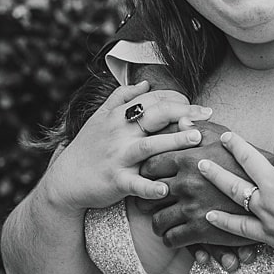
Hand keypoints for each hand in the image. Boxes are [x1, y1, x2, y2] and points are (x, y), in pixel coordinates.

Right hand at [35, 81, 212, 213]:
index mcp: (118, 116)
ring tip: (197, 139)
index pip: (152, 100)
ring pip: (148, 146)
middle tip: (207, 115)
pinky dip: (149, 187)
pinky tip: (166, 189)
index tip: (198, 106)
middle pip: (153, 116)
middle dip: (182, 113)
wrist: (65, 180)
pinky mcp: (115, 181)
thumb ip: (122, 98)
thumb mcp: (100, 118)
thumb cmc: (88, 148)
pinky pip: (135, 184)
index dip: (177, 100)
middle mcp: (119, 133)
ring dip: (173, 142)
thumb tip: (146, 84)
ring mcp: (117, 157)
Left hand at [132, 120, 266, 256]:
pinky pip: (172, 239)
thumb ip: (199, 128)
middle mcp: (185, 183)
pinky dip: (171, 238)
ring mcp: (191, 208)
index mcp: (187, 158)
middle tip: (152, 202)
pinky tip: (176, 235)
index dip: (146, 173)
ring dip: (158, 222)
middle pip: (148, 194)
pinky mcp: (200, 231)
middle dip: (147, 200)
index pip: (149, 166)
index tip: (151, 178)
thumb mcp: (225, 138)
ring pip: (158, 221)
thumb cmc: (248, 161)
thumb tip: (180, 121)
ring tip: (164, 221)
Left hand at [199, 132, 273, 271]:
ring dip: (216, 175)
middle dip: (235, 146)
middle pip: (248, 158)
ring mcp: (266, 209)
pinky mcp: (265, 232)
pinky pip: (238, 225)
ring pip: (234, 188)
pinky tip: (208, 214)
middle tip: (225, 139)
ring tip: (201, 166)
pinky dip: (223, 220)